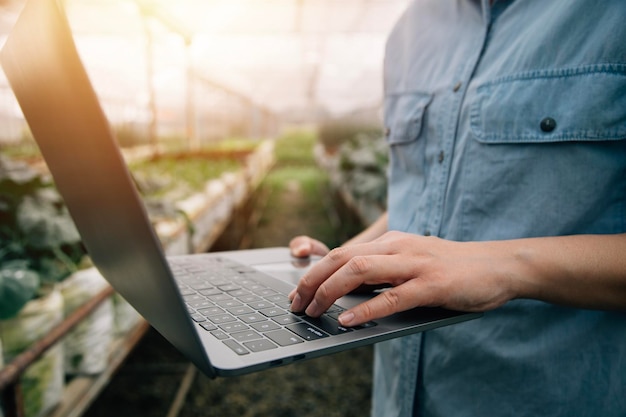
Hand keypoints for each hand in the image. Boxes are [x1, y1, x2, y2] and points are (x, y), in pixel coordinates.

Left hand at [289, 231, 517, 326]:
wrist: (498, 265)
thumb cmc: (453, 269)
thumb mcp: (413, 263)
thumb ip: (385, 273)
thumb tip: (349, 293)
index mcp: (392, 242)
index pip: (342, 252)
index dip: (315, 272)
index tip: (298, 292)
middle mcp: (399, 247)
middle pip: (343, 258)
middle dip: (312, 280)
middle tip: (296, 303)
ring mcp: (415, 264)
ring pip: (360, 270)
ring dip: (330, 291)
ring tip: (313, 310)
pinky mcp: (432, 285)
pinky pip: (392, 297)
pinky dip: (365, 309)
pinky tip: (347, 319)